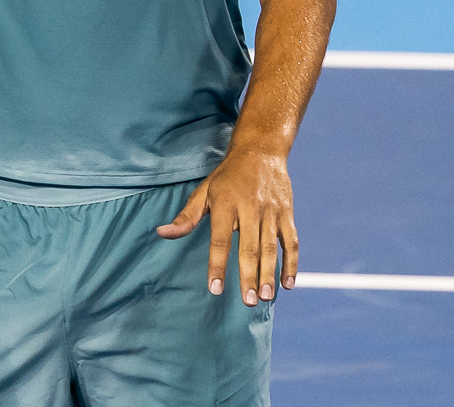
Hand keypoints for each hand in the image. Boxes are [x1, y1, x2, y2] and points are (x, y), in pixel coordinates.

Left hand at [156, 147, 298, 305]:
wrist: (261, 150)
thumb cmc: (227, 176)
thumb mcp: (204, 192)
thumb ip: (186, 217)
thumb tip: (162, 233)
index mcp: (225, 205)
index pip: (219, 240)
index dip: (217, 265)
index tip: (215, 288)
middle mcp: (249, 208)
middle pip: (249, 247)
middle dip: (248, 276)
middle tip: (247, 301)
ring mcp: (270, 211)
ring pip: (271, 247)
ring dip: (269, 273)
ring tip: (264, 297)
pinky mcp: (286, 213)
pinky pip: (291, 241)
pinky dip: (291, 263)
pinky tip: (287, 283)